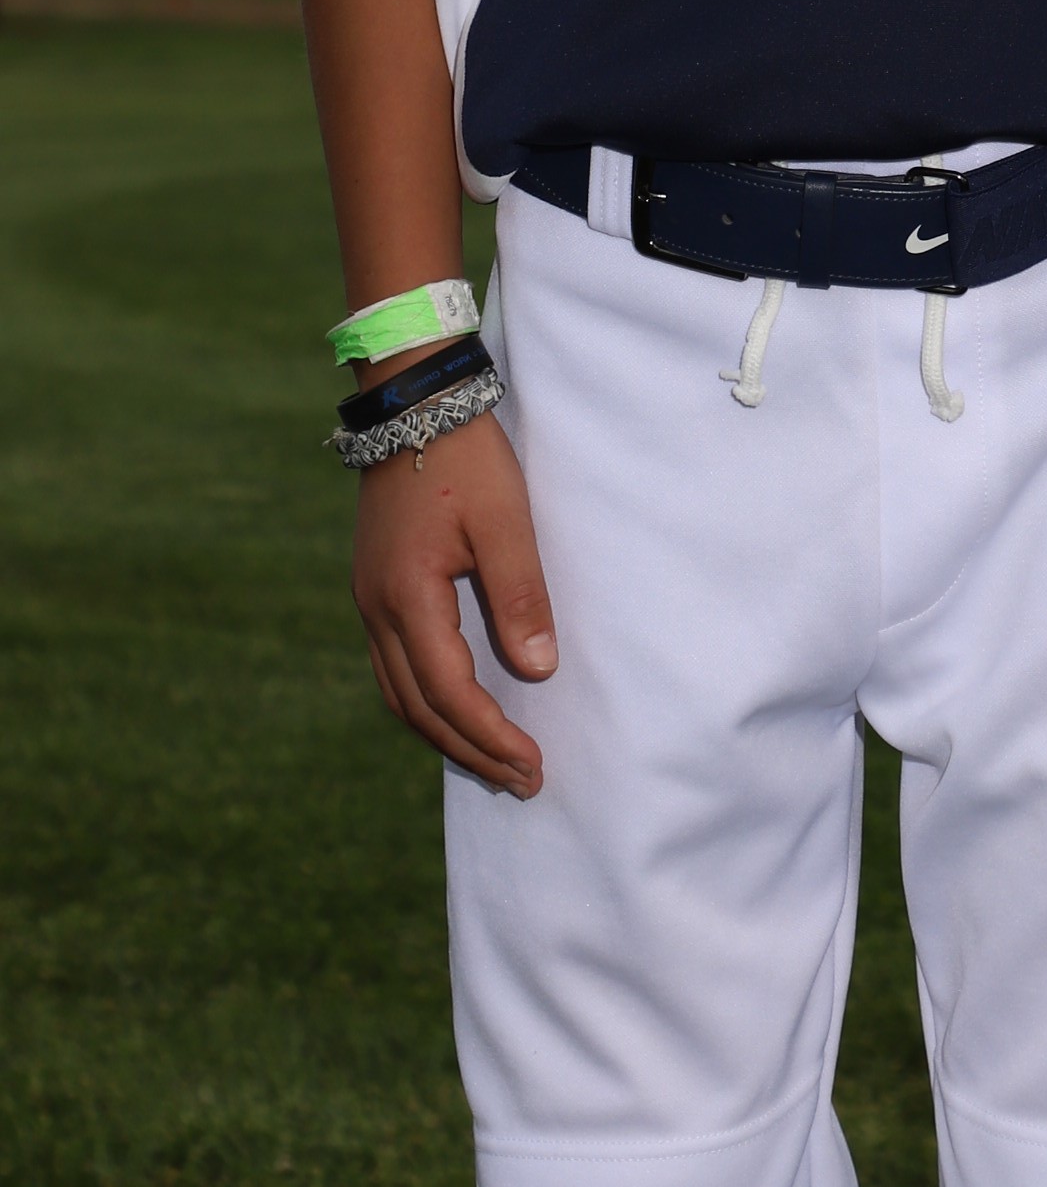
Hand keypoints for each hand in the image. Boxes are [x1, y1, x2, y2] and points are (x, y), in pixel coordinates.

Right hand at [350, 410, 557, 796]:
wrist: (414, 405)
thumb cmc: (466, 459)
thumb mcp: (507, 520)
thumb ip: (520, 595)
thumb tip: (537, 671)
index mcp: (407, 597)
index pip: (449, 693)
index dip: (490, 735)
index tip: (532, 764)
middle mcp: (377, 609)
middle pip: (418, 707)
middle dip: (470, 750)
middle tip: (522, 780)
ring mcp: (369, 600)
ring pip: (399, 693)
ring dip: (443, 732)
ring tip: (492, 760)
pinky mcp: (375, 587)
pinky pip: (394, 667)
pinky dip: (425, 700)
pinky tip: (456, 708)